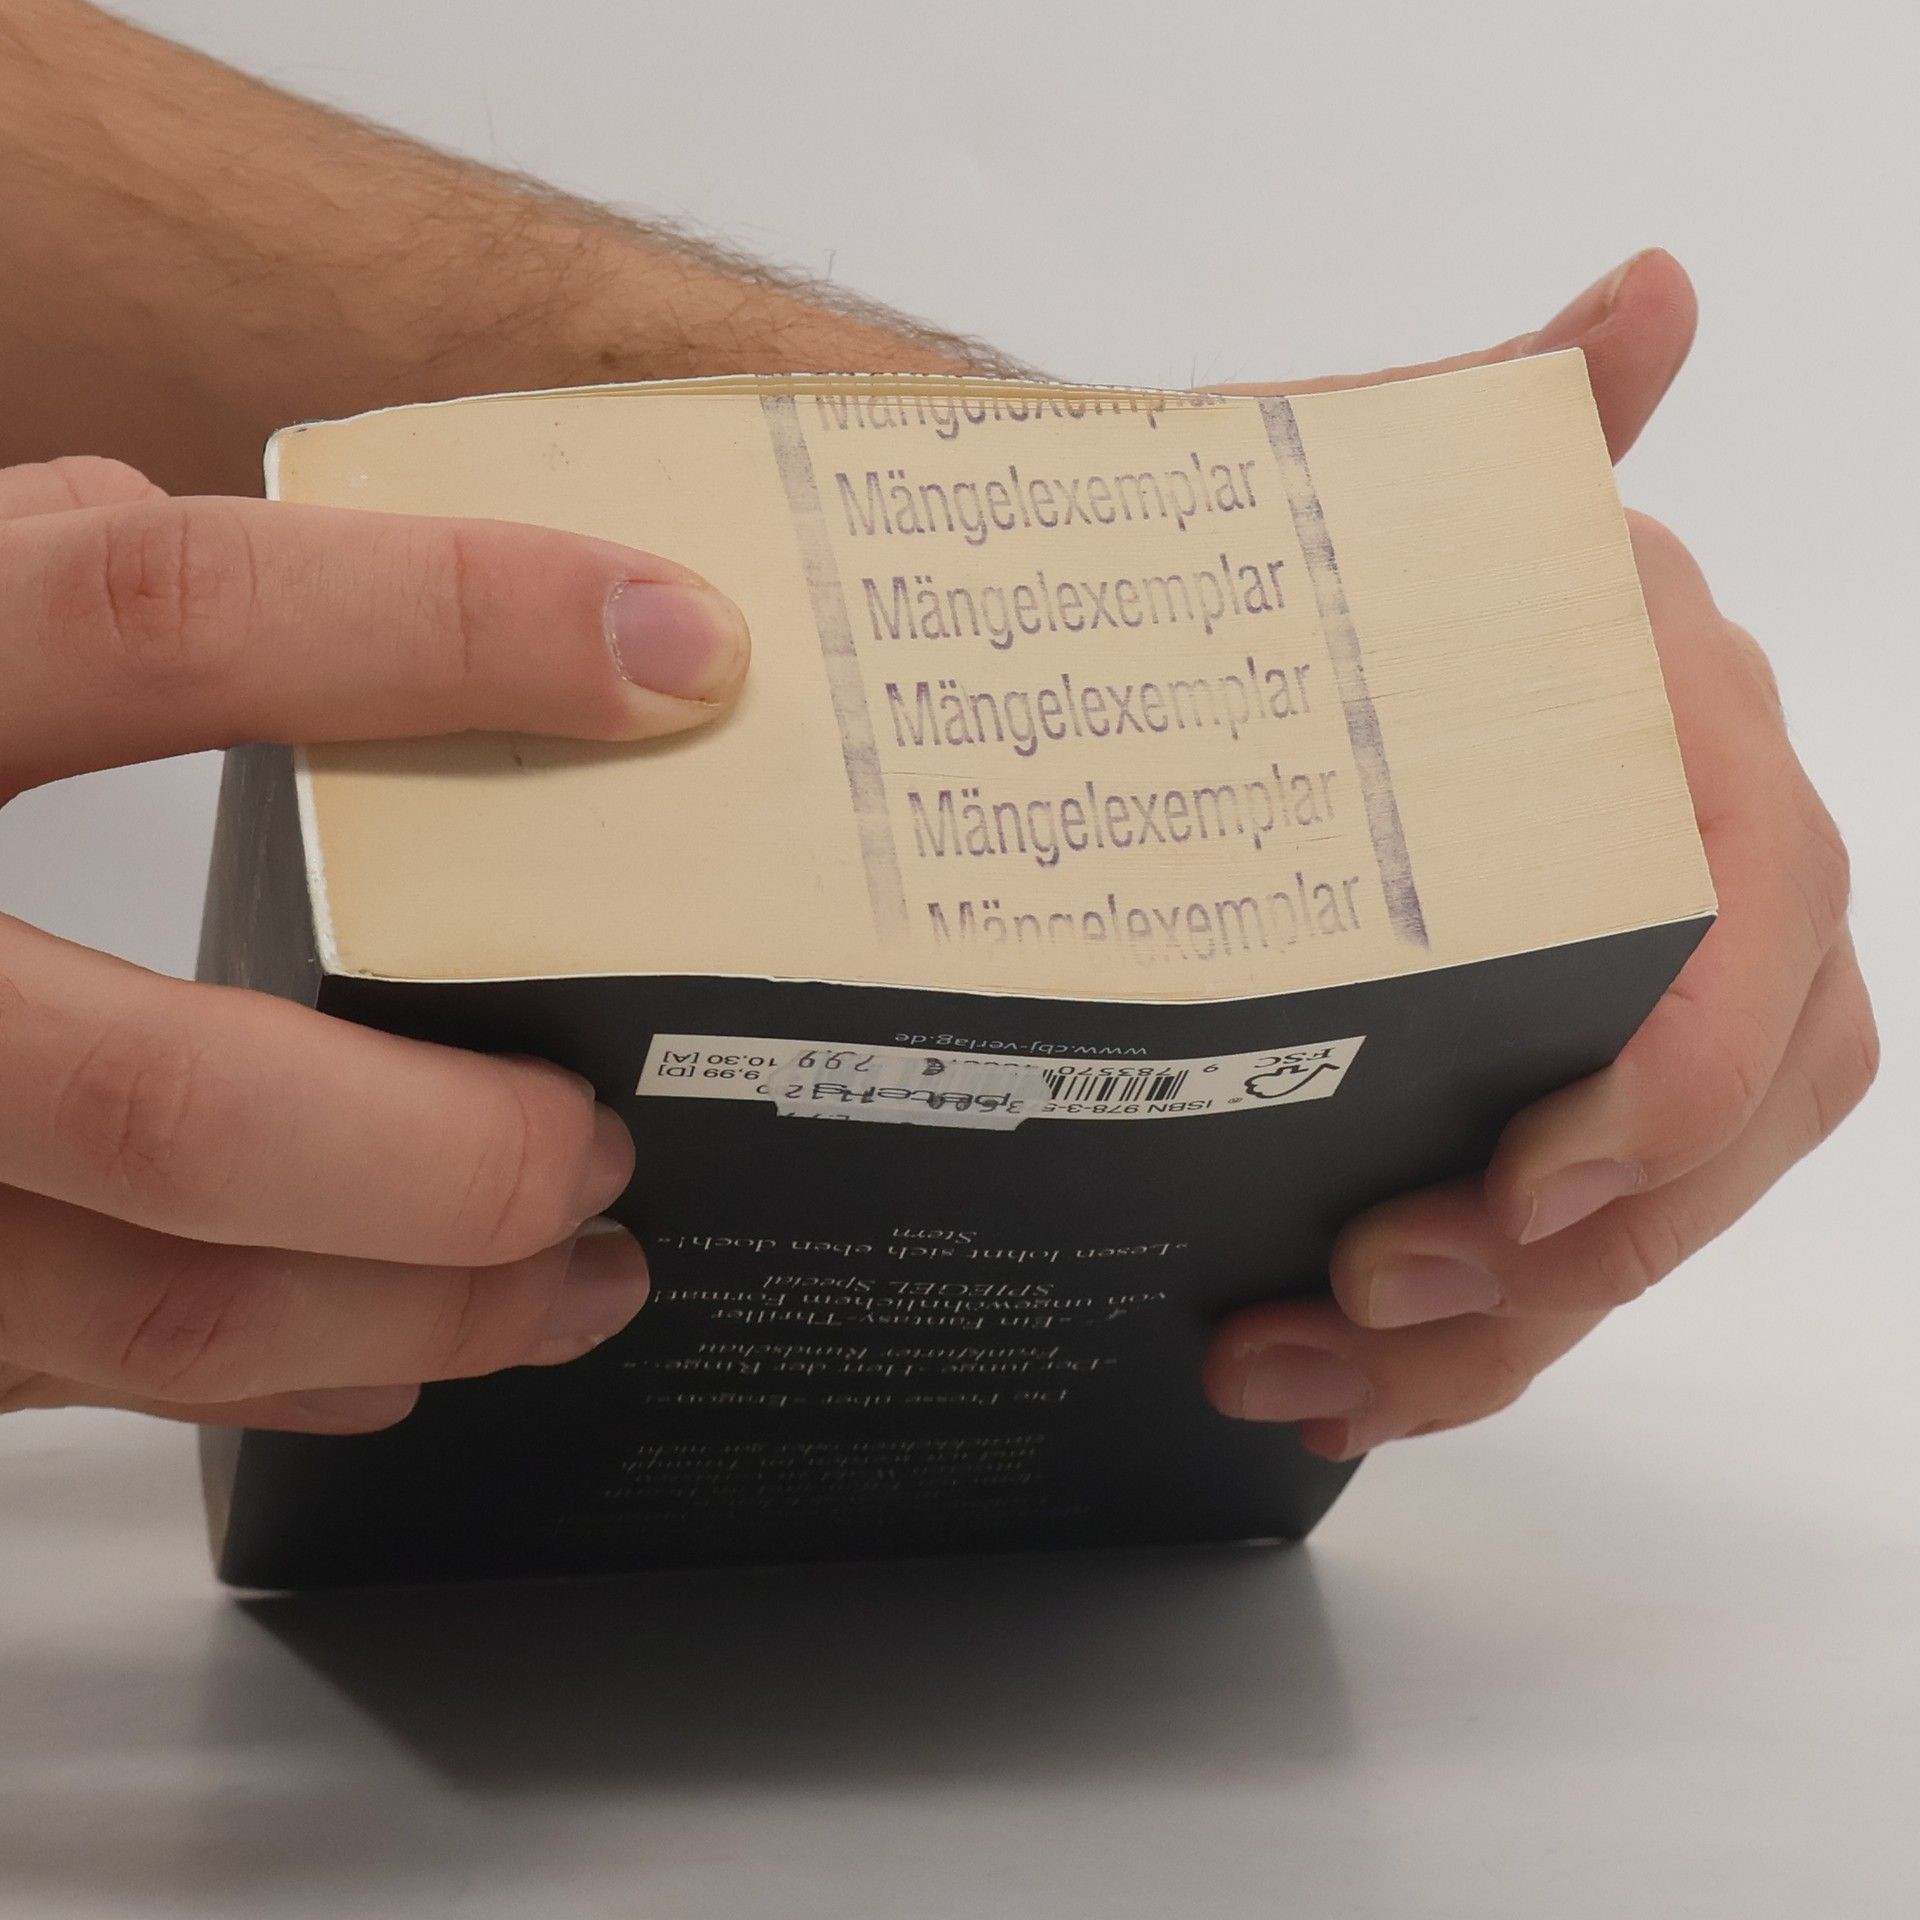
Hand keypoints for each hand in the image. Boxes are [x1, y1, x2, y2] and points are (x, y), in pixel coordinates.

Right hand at [0, 457, 748, 1431]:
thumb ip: (4, 571)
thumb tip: (193, 523)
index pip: (155, 614)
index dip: (443, 620)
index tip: (676, 649)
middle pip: (183, 1097)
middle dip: (449, 1151)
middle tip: (604, 1142)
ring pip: (144, 1311)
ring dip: (410, 1311)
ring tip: (578, 1281)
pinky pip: (70, 1375)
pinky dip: (272, 1379)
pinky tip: (393, 1354)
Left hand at [1204, 261, 1875, 1455]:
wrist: (1193, 657)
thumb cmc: (1295, 591)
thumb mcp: (1378, 496)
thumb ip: (1510, 425)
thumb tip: (1641, 303)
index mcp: (1679, 750)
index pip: (1760, 942)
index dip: (1674, 1087)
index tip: (1526, 1187)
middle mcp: (1690, 884)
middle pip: (1711, 1136)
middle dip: (1552, 1264)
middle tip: (1365, 1308)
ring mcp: (1619, 1003)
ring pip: (1629, 1228)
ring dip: (1481, 1339)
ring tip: (1301, 1373)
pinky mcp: (1526, 1091)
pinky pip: (1542, 1249)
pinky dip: (1447, 1338)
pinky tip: (1314, 1370)